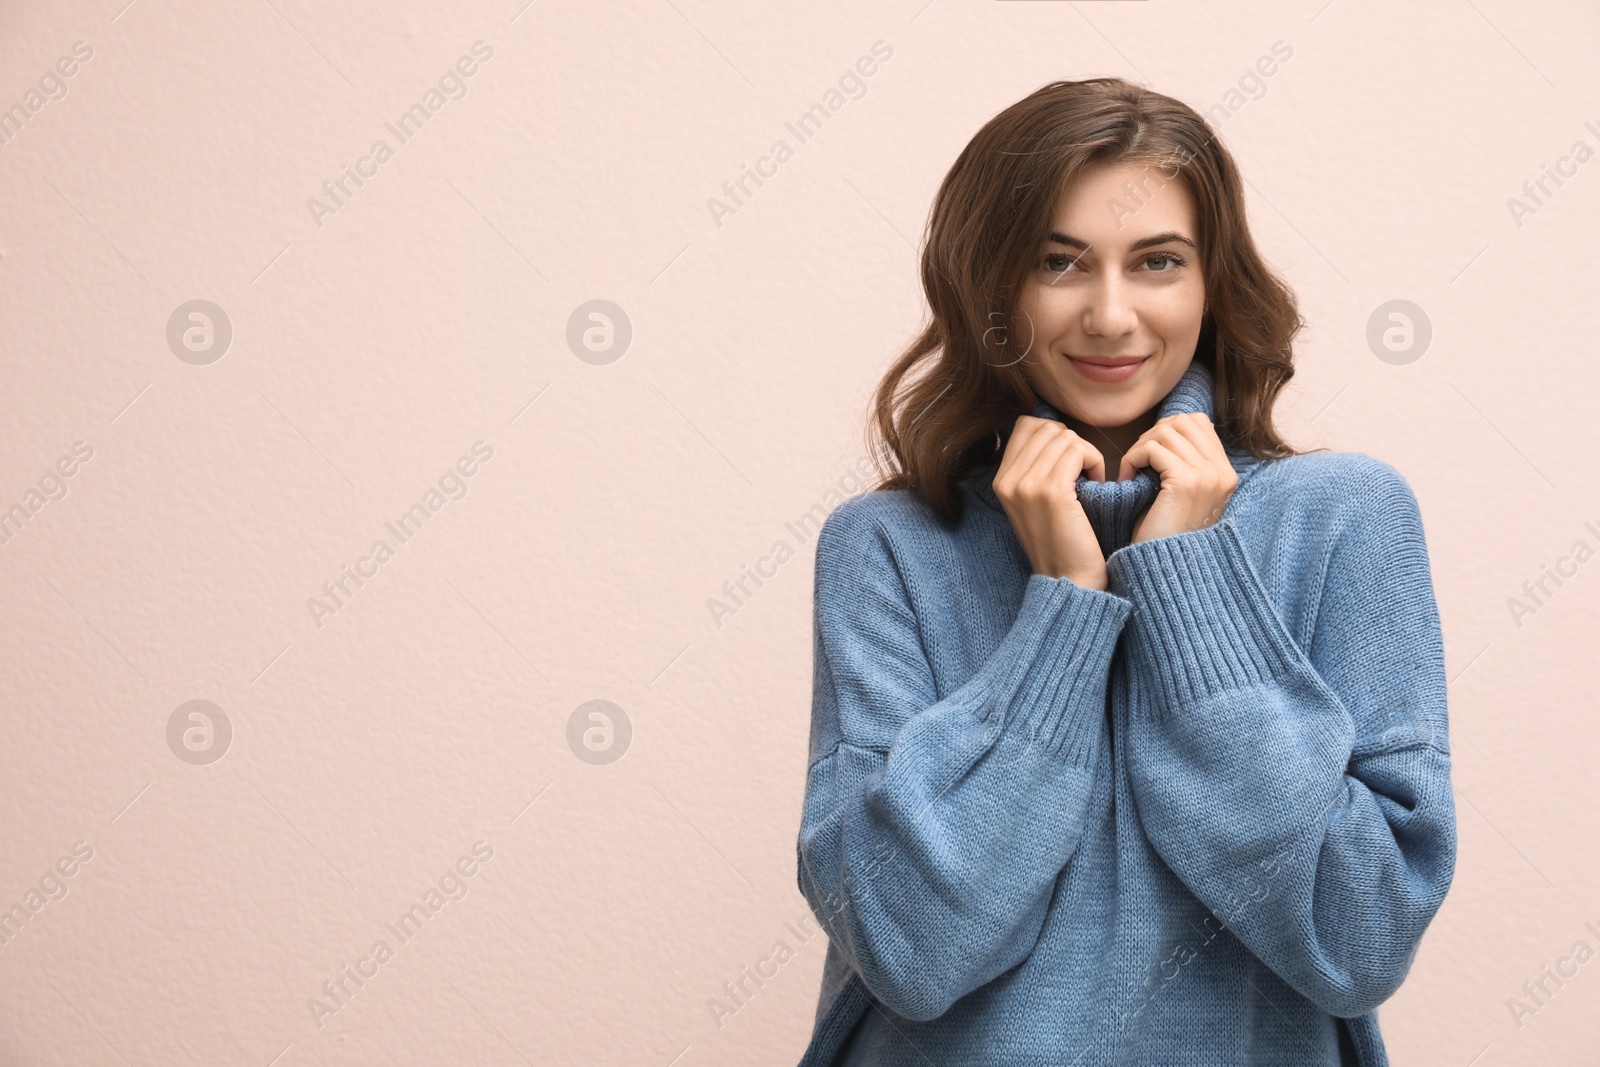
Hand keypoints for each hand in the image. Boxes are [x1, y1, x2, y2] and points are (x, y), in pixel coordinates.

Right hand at [992, 415, 1109, 588]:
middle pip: (1047, 427)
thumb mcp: (1034, 502)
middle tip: (1083, 471)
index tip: (1068, 461)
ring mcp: (1027, 485)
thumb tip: (1054, 429)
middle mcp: (1008, 480)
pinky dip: (1094, 461)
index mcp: (1001, 481)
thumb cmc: (1062, 540)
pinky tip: (1096, 484)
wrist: (1069, 580)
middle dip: (1072, 442)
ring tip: (1090, 480)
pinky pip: (1078, 450)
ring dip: (1086, 453)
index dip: (1054, 435)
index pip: (1026, 426)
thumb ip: (1034, 467)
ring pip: (1065, 437)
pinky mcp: (1052, 491)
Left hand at [1121, 412, 1237, 544]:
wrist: (1164, 568)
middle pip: (1182, 421)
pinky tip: (1127, 480)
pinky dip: (1132, 459)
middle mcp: (1222, 472)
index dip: (1167, 430)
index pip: (1198, 422)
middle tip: (1137, 461)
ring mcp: (1207, 476)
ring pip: (1165, 432)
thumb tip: (1167, 426)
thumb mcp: (1181, 492)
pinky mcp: (1186, 483)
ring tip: (1131, 471)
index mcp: (1225, 473)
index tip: (1149, 454)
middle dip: (1152, 434)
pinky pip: (1152, 449)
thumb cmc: (1163, 531)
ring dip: (1139, 447)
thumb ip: (1184, 461)